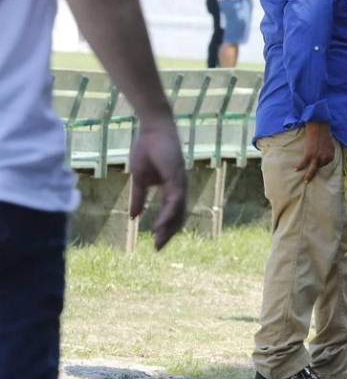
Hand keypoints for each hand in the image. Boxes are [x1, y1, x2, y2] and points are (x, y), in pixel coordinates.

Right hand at [127, 115, 187, 250]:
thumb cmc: (147, 150)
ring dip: (169, 227)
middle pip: (178, 215)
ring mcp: (180, 182)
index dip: (164, 228)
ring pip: (178, 210)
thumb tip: (134, 216)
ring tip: (159, 240)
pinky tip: (161, 224)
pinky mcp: (176, 176)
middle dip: (169, 233)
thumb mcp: (139, 178)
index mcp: (171, 188)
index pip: (172, 213)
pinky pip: (175, 199)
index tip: (155, 243)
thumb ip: (139, 197)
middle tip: (158, 248)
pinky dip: (169, 213)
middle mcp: (179, 187)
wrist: (151, 130)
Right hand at [295, 121, 334, 181]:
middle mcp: (325, 158)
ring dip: (308, 176)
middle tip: (309, 182)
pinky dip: (300, 166)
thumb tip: (322, 156)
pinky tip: (296, 170)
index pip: (325, 163)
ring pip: (312, 169)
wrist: (319, 127)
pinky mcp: (309, 153)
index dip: (319, 163)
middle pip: (319, 169)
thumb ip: (327, 152)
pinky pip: (304, 163)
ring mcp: (317, 157)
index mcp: (330, 155)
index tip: (315, 163)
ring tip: (305, 181)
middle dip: (313, 175)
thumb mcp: (329, 144)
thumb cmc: (324, 134)